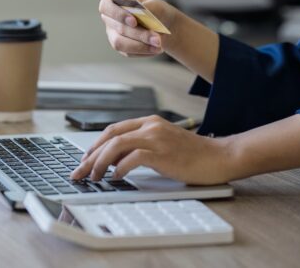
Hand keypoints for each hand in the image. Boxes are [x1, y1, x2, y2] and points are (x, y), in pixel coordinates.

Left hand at [70, 115, 235, 184]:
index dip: (95, 144)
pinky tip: (115, 177)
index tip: (84, 159)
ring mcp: (157, 138)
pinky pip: (133, 158)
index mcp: (150, 122)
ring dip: (100, 162)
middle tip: (80, 172)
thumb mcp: (164, 145)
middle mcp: (151, 126)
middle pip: (110, 137)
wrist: (219, 157)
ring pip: (116, 145)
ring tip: (94, 176)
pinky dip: (120, 168)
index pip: (113, 130)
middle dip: (90, 155)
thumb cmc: (194, 155)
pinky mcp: (163, 154)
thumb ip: (142, 148)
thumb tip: (114, 162)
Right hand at [99, 0, 178, 57]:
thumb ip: (150, 8)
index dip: (117, 14)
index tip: (134, 21)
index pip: (106, 6)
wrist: (163, 26)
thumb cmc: (156, 11)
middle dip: (139, 34)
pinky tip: (156, 49)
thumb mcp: (157, 5)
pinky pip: (128, 52)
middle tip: (157, 39)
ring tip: (158, 46)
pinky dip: (143, 51)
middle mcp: (110, 17)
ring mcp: (113, 33)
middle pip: (118, 27)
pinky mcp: (120, 47)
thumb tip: (142, 12)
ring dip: (140, 46)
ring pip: (119, 43)